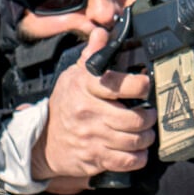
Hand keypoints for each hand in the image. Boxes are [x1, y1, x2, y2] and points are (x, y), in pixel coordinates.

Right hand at [31, 27, 154, 193]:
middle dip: (149, 117)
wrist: (42, 141)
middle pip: (133, 119)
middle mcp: (88, 112)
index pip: (118, 84)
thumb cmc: (65, 105)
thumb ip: (90, 55)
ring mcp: (91, 137)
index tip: (145, 84)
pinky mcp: (94, 158)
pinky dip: (139, 157)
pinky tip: (139, 151)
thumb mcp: (73, 76)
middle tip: (151, 114)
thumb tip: (101, 32)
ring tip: (147, 131)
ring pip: (133, 141)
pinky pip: (126, 162)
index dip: (139, 84)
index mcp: (85, 87)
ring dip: (147, 137)